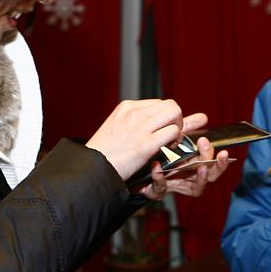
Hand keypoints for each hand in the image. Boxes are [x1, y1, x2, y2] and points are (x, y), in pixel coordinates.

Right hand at [87, 100, 205, 182]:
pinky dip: (176, 140)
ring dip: (178, 128)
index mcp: (127, 107)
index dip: (164, 117)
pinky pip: (173, 132)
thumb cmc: (103, 153)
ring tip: (171, 141)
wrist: (92, 168)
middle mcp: (135, 113)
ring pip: (175, 114)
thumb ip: (132, 121)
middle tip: (172, 133)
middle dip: (176, 119)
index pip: (158, 103)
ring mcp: (141, 127)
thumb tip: (149, 122)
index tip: (161, 129)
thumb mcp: (115, 126)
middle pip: (170, 105)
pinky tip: (168, 149)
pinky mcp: (146, 144)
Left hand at [137, 136, 232, 199]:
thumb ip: (188, 129)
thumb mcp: (173, 140)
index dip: (222, 162)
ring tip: (201, 167)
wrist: (134, 168)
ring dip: (200, 178)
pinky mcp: (157, 190)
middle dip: (214, 166)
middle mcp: (189, 178)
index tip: (224, 151)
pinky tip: (157, 168)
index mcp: (195, 165)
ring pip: (195, 188)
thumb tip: (203, 117)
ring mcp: (175, 186)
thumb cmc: (158, 155)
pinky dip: (160, 179)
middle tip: (207, 149)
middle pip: (209, 177)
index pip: (214, 166)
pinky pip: (161, 189)